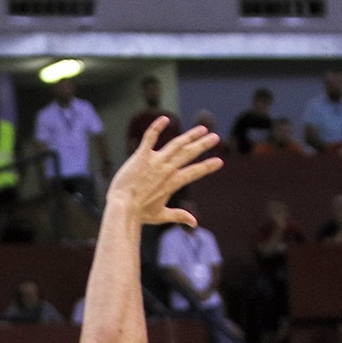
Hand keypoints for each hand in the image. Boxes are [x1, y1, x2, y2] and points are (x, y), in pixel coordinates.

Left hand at [106, 119, 222, 227]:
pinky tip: (165, 119)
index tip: (219, 161)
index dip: (207, 167)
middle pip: (189, 154)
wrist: (122, 207)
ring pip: (176, 144)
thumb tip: (195, 223)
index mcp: (173, 183)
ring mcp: (155, 161)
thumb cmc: (139, 213)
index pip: (194, 172)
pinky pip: (150, 137)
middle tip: (216, 138)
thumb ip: (178, 216)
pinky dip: (157, 127)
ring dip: (190, 135)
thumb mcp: (160, 215)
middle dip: (203, 145)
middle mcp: (167, 170)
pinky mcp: (141, 156)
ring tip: (202, 129)